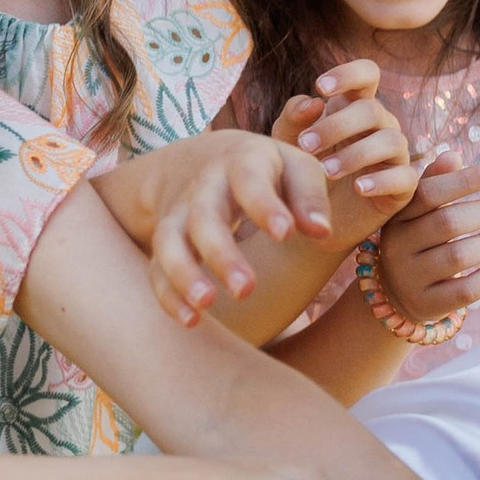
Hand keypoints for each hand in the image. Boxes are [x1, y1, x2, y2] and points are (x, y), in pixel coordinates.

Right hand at [135, 128, 336, 322]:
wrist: (204, 158)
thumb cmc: (267, 170)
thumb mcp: (294, 168)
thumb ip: (310, 196)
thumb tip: (321, 231)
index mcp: (241, 162)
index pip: (249, 180)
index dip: (265, 206)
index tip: (285, 233)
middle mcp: (203, 186)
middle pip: (203, 216)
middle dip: (221, 253)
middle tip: (245, 289)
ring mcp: (180, 214)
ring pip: (170, 241)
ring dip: (184, 273)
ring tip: (206, 303)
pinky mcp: (165, 241)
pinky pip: (157, 267)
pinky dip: (169, 295)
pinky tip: (191, 321)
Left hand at [273, 63, 419, 238]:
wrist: (309, 218)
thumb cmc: (301, 169)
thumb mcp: (287, 142)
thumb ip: (293, 118)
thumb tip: (314, 101)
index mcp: (354, 106)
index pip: (368, 74)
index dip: (349, 74)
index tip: (320, 87)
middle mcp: (380, 125)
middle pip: (373, 110)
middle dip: (337, 125)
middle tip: (305, 145)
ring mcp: (395, 155)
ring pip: (392, 141)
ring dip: (356, 154)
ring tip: (325, 171)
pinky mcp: (403, 187)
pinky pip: (405, 177)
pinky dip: (382, 181)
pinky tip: (358, 188)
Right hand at [371, 153, 479, 329]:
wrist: (393, 295)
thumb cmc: (414, 240)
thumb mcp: (415, 210)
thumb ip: (432, 181)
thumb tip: (454, 155)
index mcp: (396, 217)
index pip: (428, 192)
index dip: (464, 179)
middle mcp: (397, 247)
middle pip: (447, 223)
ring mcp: (410, 278)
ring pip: (459, 256)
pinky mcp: (428, 304)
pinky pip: (468, 289)